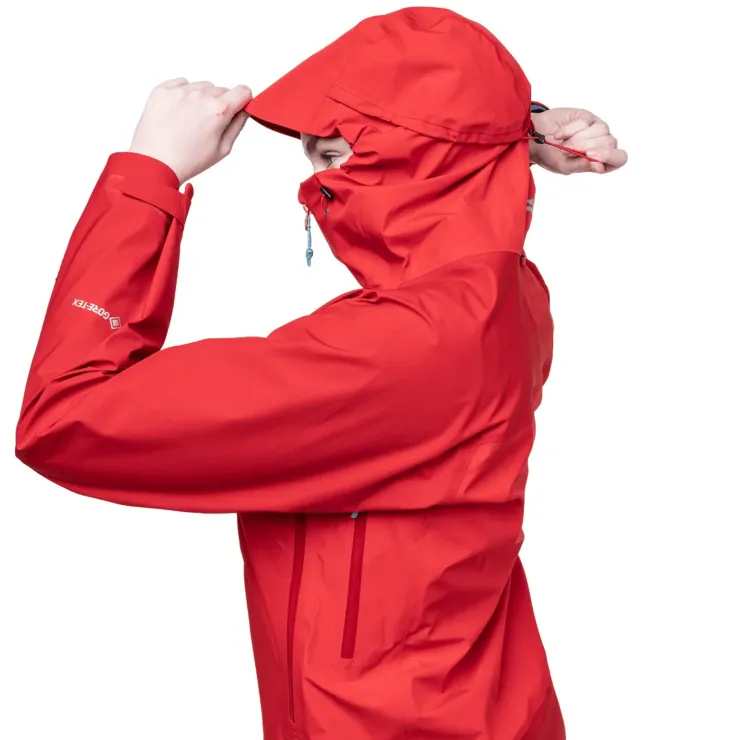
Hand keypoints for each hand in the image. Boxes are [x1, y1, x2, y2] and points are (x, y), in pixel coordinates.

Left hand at [129, 78, 252, 184]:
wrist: (154, 162)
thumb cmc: (187, 160)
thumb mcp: (222, 149)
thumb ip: (237, 125)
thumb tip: (244, 110)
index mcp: (219, 110)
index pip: (243, 91)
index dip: (243, 101)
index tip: (237, 110)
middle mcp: (201, 95)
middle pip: (221, 90)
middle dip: (219, 104)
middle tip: (208, 125)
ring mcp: (180, 90)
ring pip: (202, 86)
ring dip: (201, 99)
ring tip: (191, 121)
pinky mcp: (163, 89)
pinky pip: (181, 84)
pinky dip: (183, 95)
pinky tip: (179, 114)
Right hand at [530, 108, 626, 174]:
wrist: (534, 138)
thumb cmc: (549, 155)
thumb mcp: (563, 166)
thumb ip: (582, 165)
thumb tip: (600, 167)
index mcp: (600, 161)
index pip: (620, 158)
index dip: (609, 156)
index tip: (591, 154)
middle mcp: (602, 144)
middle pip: (610, 144)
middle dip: (587, 147)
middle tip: (568, 149)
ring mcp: (596, 129)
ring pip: (601, 132)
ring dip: (577, 138)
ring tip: (563, 142)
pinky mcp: (587, 117)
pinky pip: (586, 122)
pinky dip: (570, 129)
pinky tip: (560, 134)